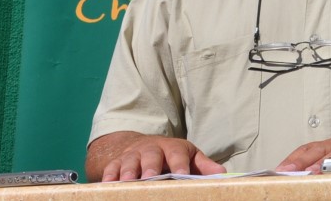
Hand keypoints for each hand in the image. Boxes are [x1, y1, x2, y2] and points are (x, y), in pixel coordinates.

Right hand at [86, 132, 224, 181]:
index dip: (180, 164)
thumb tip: (222, 174)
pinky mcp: (116, 163)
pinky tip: (108, 185)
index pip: (178, 154)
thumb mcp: (188, 156)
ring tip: (129, 182)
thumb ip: (203, 166)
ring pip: (129, 162)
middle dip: (151, 167)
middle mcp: (151, 149)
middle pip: (151, 156)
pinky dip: (109, 176)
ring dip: (128, 172)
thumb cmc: (170, 156)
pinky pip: (111, 169)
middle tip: (151, 178)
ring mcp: (132, 155)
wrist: (141, 146)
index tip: (182, 175)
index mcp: (172, 148)